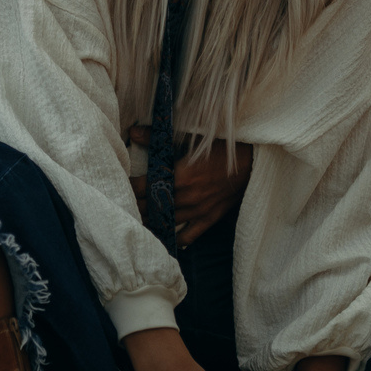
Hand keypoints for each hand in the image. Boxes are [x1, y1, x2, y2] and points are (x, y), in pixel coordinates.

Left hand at [125, 130, 254, 242]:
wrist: (251, 161)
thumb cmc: (221, 147)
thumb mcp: (192, 138)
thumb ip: (160, 138)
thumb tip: (133, 132)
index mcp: (181, 174)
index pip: (146, 186)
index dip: (130, 188)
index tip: (119, 186)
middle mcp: (188, 195)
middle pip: (153, 206)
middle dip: (136, 206)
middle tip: (122, 206)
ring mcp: (199, 209)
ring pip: (167, 222)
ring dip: (150, 222)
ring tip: (136, 221)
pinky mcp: (210, 218)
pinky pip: (189, 234)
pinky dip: (177, 238)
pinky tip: (165, 238)